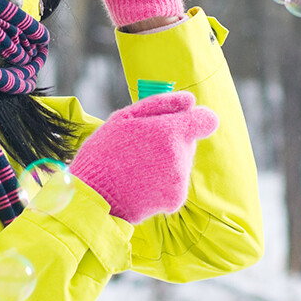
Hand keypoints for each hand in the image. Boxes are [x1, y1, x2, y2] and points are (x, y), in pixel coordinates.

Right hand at [67, 91, 217, 223]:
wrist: (94, 197)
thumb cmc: (104, 152)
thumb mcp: (125, 118)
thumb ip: (161, 104)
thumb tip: (191, 100)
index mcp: (170, 131)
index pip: (207, 121)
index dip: (196, 120)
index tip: (181, 123)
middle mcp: (180, 156)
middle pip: (188, 142)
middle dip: (170, 142)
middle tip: (140, 149)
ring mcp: (180, 180)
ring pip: (181, 163)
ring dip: (165, 163)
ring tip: (136, 168)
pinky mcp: (176, 199)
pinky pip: (176, 183)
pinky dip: (162, 183)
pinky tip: (141, 183)